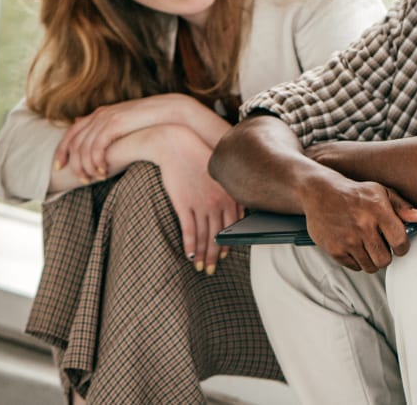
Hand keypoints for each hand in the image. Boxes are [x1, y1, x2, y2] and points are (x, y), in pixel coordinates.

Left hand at [56, 94, 220, 183]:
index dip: (62, 150)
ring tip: (91, 179)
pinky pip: (97, 146)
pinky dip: (96, 161)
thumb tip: (102, 144)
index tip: (59, 167)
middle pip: (72, 139)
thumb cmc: (156, 123)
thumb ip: (113, 134)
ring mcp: (107, 117)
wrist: (174, 113)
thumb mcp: (130, 128)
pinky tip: (102, 172)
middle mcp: (100, 114)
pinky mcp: (116, 123)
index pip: (72, 132)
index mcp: (101, 114)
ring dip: (84, 165)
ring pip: (83, 146)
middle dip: (70, 161)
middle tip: (77, 178)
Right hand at [146, 125, 240, 273]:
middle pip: (219, 235)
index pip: (232, 226)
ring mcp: (201, 204)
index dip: (228, 243)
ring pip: (204, 236)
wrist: (177, 146)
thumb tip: (238, 214)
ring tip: (200, 268)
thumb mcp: (220, 176)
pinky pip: (189, 230)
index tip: (225, 256)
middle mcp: (219, 201)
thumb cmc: (199, 160)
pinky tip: (188, 256)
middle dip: (215, 255)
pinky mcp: (184, 204)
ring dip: (202, 255)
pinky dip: (189, 246)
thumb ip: (229, 194)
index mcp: (230, 194)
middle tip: (212, 270)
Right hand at [296, 167, 416, 273]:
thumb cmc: (354, 193)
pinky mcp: (334, 249)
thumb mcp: (381, 192)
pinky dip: (357, 260)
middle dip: (386, 255)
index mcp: (378, 210)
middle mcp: (363, 226)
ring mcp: (347, 239)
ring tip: (368, 246)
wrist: (320, 192)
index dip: (402, 247)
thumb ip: (403, 206)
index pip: (400, 242)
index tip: (398, 244)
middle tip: (382, 246)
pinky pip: (354, 267)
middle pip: (385, 260)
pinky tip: (355, 247)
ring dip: (372, 259)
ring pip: (370, 266)